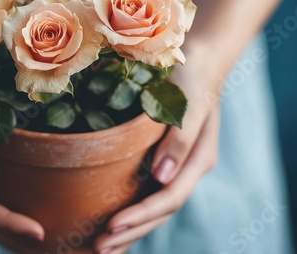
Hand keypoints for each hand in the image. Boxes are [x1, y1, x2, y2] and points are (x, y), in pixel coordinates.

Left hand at [93, 56, 220, 253]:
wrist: (197, 62)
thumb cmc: (191, 77)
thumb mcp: (188, 103)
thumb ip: (179, 140)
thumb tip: (161, 178)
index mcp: (197, 160)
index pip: (169, 198)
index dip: (141, 216)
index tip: (111, 227)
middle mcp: (187, 169)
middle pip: (161, 212)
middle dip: (132, 232)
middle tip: (99, 249)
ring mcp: (176, 167)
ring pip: (154, 208)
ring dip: (130, 230)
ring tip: (101, 248)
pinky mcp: (163, 160)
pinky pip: (147, 193)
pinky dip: (131, 212)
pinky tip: (111, 222)